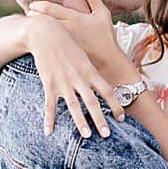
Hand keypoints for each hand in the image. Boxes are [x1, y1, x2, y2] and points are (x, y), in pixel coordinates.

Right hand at [26, 14, 124, 138]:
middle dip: (100, 119)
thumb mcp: (84, 54)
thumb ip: (90, 70)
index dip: (116, 105)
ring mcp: (63, 82)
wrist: (45, 32)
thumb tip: (99, 83)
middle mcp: (79, 78)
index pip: (107, 90)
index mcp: (89, 70)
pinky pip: (49, 105)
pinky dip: (49, 120)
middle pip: (92, 102)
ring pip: (73, 106)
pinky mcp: (49, 83)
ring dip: (80, 122)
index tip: (122, 118)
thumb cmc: (67, 41)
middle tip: (107, 134)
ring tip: (87, 136)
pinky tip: (48, 133)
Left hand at [28, 0, 123, 74]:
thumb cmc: (106, 37)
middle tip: (29, 14)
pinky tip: (38, 41)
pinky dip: (40, 41)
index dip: (37, 6)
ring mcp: (63, 42)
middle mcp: (66, 29)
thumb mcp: (103, 14)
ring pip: (41, 33)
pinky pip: (46, 45)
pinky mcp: (62, 53)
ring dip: (36, 28)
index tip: (32, 5)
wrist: (109, 61)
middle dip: (33, 16)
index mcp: (74, 18)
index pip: (49, 9)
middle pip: (41, 20)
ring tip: (32, 26)